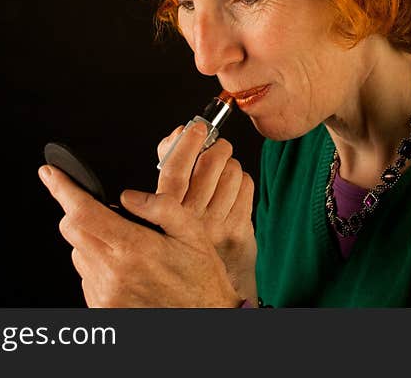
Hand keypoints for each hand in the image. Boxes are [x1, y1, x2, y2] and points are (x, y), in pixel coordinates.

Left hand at [39, 164, 241, 306]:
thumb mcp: (193, 233)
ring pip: (78, 253)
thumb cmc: (200, 278)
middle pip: (72, 230)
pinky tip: (127, 270)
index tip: (50, 174)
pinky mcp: (102, 309)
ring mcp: (105, 294)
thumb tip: (127, 196)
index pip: (83, 213)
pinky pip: (86, 277)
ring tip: (128, 250)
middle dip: (79, 212)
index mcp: (135, 248)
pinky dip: (98, 265)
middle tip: (108, 214)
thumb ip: (161, 206)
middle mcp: (113, 273)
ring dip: (92, 241)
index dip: (63, 189)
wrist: (204, 319)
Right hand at [156, 122, 256, 302]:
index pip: (174, 169)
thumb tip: (177, 135)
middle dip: (217, 146)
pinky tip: (233, 188)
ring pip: (232, 172)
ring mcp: (217, 225)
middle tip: (216, 145)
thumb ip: (167, 164)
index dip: (186, 143)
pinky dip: (242, 180)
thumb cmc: (183, 235)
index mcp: (167, 211)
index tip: (194, 128)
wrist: (206, 282)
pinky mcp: (238, 229)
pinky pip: (246, 186)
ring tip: (224, 169)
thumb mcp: (164, 203)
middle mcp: (191, 220)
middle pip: (210, 164)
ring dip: (230, 163)